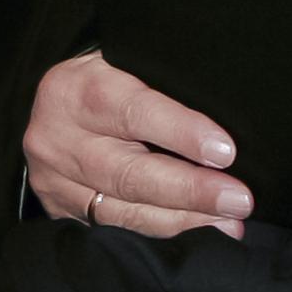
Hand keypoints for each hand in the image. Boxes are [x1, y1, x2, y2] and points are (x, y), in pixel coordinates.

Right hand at [25, 49, 252, 238]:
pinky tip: (198, 228)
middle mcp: (57, 138)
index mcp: (74, 89)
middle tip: (238, 200)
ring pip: (125, 210)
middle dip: (190, 190)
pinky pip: (116, 227)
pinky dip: (162, 229)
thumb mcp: (122, 62)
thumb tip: (221, 123)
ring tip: (230, 221)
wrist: (53, 102)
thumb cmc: (103, 78)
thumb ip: (161, 85)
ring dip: (184, 218)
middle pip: (129, 174)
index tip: (224, 151)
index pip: (132, 112)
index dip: (181, 133)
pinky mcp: (60, 208)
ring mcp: (55, 180)